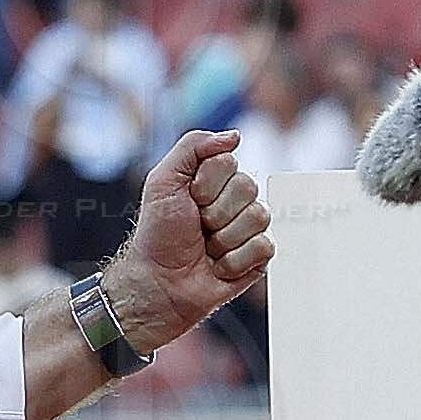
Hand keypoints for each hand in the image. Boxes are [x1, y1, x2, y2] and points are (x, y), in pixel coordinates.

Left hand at [106, 127, 272, 349]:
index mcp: (214, 181)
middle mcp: (235, 201)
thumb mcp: (162, 182)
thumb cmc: (157, 235)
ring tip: (205, 248)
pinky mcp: (258, 258)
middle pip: (248, 187)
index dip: (203, 185)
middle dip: (214, 211)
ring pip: (259, 217)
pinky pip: (264, 247)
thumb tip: (234, 136)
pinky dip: (233, 261)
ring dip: (223, 238)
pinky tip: (217, 266)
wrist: (157, 284)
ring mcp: (249, 229)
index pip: (228, 164)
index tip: (186, 201)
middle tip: (196, 227)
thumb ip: (192, 147)